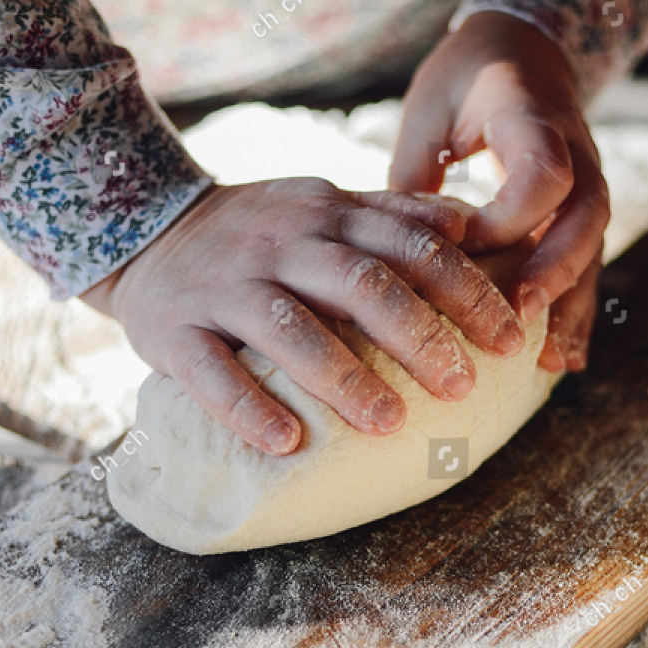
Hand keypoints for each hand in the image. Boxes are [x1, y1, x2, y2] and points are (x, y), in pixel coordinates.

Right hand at [80, 180, 524, 454]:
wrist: (139, 228)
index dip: (464, 289)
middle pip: (358, 283)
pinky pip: (210, 371)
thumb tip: (469, 223)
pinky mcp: (173, 330)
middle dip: (417, 334)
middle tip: (461, 386)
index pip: (409, 244)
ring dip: (342, 377)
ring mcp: (224, 286)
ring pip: (288, 328)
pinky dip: (249, 407)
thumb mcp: (322, 205)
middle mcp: (280, 244)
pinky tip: (288, 442)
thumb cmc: (256, 233)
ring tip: (389, 423)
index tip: (508, 337)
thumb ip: (390, 214)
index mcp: (327, 214)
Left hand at [390, 11, 610, 372]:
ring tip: (552, 363)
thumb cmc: (463, 79)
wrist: (523, 50)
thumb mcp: (429, 107)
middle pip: (586, 215)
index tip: (464, 245)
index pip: (543, 173)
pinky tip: (563, 360)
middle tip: (520, 315)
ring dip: (573, 305)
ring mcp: (589, 179)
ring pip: (595, 247)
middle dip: (556, 270)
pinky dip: (577, 311)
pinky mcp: (583, 210)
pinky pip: (589, 262)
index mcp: (533, 114)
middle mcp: (576, 148)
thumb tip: (392, 250)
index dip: (510, 216)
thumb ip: (415, 171)